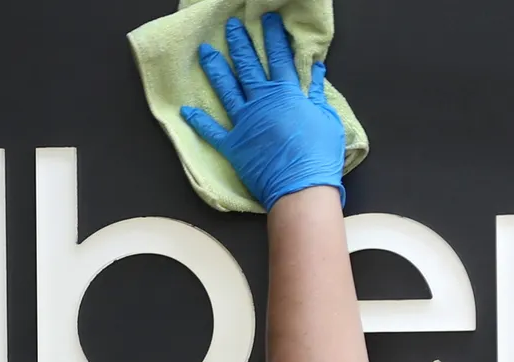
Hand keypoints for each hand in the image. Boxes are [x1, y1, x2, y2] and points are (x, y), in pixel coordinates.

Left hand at [181, 13, 345, 210]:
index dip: (272, 37)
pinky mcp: (233, 145)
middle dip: (239, 44)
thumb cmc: (319, 155)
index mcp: (286, 94)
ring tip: (205, 52)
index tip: (267, 21)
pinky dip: (198, 121)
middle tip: (232, 27)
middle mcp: (262, 103)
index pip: (278, 58)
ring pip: (226, 90)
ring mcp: (244, 123)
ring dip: (215, 69)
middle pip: (248, 67)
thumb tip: (318, 71)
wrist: (301, 188)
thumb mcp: (327, 119)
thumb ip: (318, 94)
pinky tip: (186, 110)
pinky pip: (212, 131)